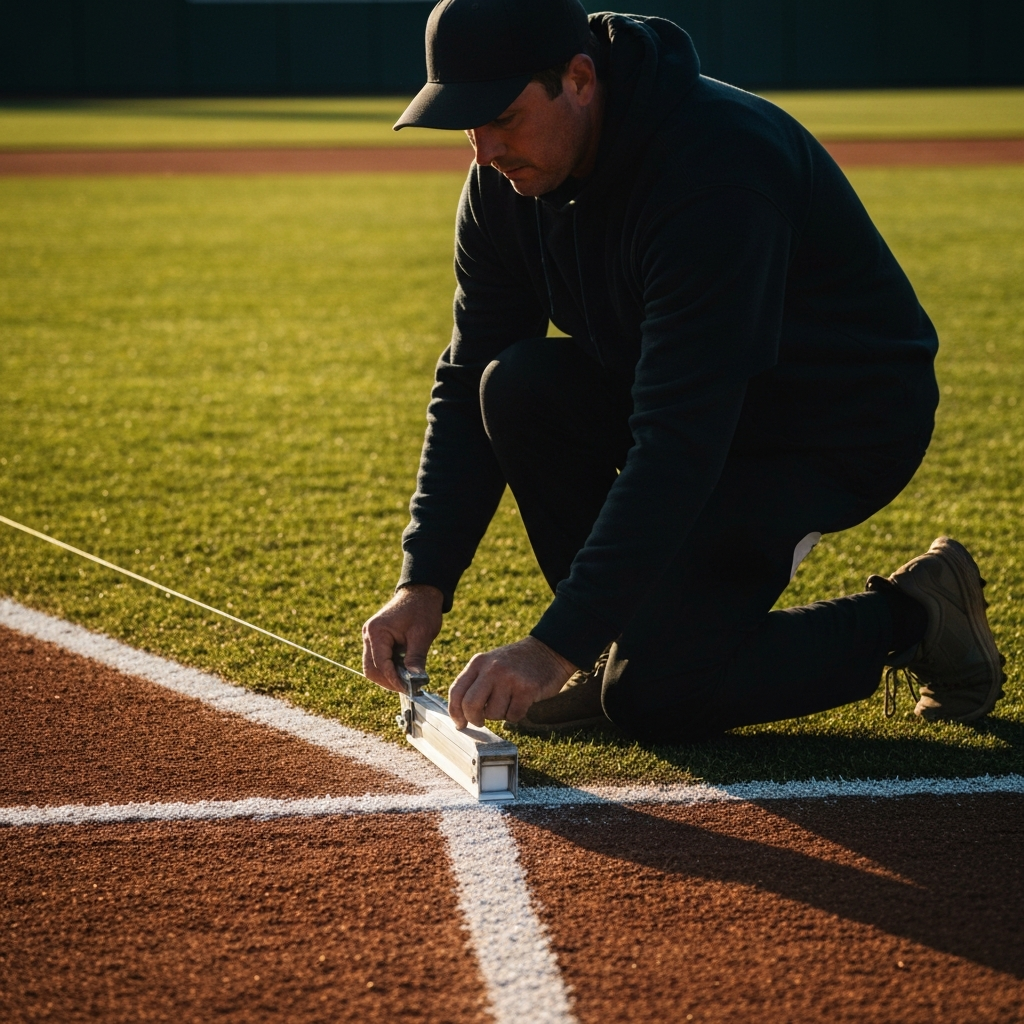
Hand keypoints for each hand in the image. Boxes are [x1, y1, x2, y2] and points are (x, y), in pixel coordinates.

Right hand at [361, 585, 443, 692]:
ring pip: (372, 666)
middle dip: (388, 681)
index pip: (380, 665)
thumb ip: (416, 658)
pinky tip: (403, 670)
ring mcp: (370, 637)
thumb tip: (415, 682)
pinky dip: (389, 668)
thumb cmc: (422, 610)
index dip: (393, 680)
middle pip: (371, 669)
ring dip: (388, 676)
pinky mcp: (376, 639)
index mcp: (376, 631)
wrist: (421, 592)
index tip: (409, 690)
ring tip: (406, 680)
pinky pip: (378, 659)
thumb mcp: (422, 635)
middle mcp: (368, 634)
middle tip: (407, 688)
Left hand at [448, 636, 576, 728]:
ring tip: (509, 701)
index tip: (460, 723)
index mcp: (478, 663)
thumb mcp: (491, 664)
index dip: (455, 712)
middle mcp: (492, 669)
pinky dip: (517, 715)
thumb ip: (475, 683)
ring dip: (501, 715)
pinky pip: (513, 716)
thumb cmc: (516, 665)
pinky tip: (522, 702)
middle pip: (471, 705)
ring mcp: (509, 678)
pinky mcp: (527, 689)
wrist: (548, 651)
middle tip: (480, 721)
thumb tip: (460, 714)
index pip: (456, 691)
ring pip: (494, 714)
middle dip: (474, 719)